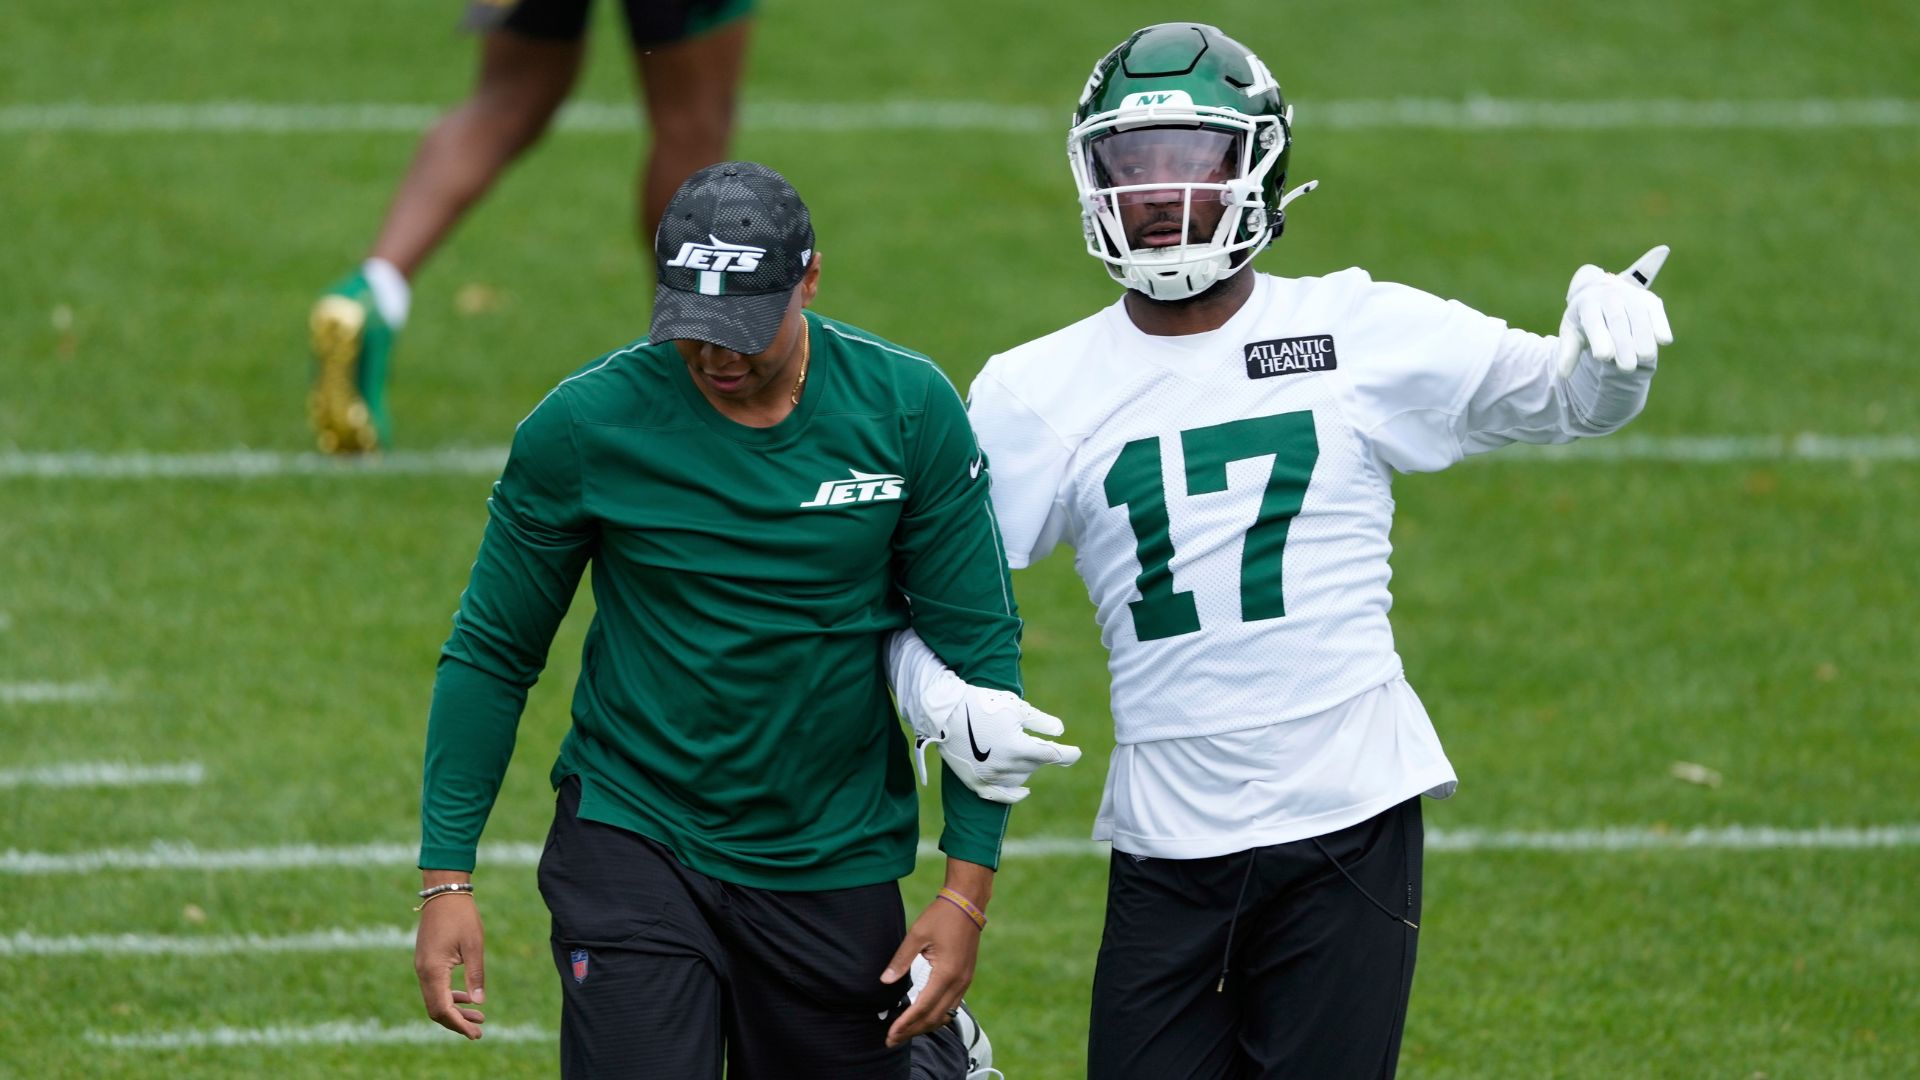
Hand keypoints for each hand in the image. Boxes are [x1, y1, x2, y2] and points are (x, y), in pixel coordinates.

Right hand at [414, 890, 486, 1038]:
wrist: (444, 892)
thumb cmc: (462, 916)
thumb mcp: (474, 946)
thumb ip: (475, 975)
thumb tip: (479, 1003)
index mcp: (433, 970)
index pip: (443, 1009)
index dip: (459, 1024)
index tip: (476, 1033)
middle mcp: (423, 972)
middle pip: (436, 1009)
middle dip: (457, 1022)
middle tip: (479, 1029)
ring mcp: (422, 966)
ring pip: (435, 999)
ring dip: (455, 1010)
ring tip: (479, 1017)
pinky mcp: (426, 961)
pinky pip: (435, 987)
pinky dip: (449, 996)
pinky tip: (466, 998)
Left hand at [878, 883, 983, 1046]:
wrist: (967, 904)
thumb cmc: (941, 917)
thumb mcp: (916, 936)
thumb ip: (900, 960)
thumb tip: (885, 981)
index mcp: (945, 973)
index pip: (922, 1008)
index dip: (905, 1024)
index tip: (890, 1034)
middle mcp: (958, 982)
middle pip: (934, 1018)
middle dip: (912, 1031)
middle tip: (892, 1040)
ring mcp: (965, 982)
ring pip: (945, 1015)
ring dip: (925, 1027)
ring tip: (905, 1032)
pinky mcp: (966, 978)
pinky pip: (952, 1006)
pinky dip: (936, 1016)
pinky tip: (923, 1017)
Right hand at [916, 685, 1082, 803]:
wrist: (944, 711)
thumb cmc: (982, 703)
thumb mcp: (1016, 707)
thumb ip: (1041, 722)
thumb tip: (1061, 733)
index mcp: (1018, 747)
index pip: (1052, 756)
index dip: (1068, 754)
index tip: (1077, 753)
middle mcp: (1005, 767)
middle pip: (1035, 765)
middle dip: (1040, 753)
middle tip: (1040, 742)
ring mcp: (989, 777)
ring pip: (1020, 778)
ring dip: (1026, 767)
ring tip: (1021, 753)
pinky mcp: (975, 782)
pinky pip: (1000, 796)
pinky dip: (1014, 795)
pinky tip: (1025, 792)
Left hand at [1556, 244, 1674, 376]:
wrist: (1600, 291)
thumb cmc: (1585, 318)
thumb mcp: (1572, 332)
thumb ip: (1568, 352)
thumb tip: (1562, 374)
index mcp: (1587, 303)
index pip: (1593, 321)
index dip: (1599, 338)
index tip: (1603, 357)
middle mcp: (1609, 296)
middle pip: (1617, 319)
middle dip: (1623, 343)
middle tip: (1626, 367)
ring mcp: (1631, 295)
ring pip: (1639, 315)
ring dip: (1643, 337)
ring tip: (1644, 358)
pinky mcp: (1649, 300)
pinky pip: (1655, 311)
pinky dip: (1660, 324)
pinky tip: (1664, 340)